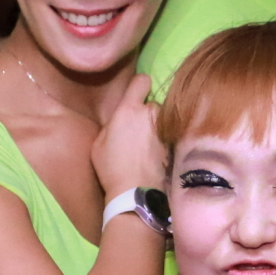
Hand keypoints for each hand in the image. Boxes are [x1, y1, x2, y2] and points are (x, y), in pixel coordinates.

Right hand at [92, 83, 164, 197]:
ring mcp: (166, 128)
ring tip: (150, 146)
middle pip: (152, 104)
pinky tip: (158, 156)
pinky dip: (166, 142)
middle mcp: (151, 114)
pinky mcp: (176, 143)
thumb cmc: (111, 168)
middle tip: (140, 131)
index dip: (139, 86)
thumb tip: (119, 120)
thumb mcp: (99, 144)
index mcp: (129, 110)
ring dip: (158, 128)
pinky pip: (171, 135)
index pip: (141, 81)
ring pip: (163, 121)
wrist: (136, 193)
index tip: (136, 94)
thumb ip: (112, 124)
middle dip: (147, 114)